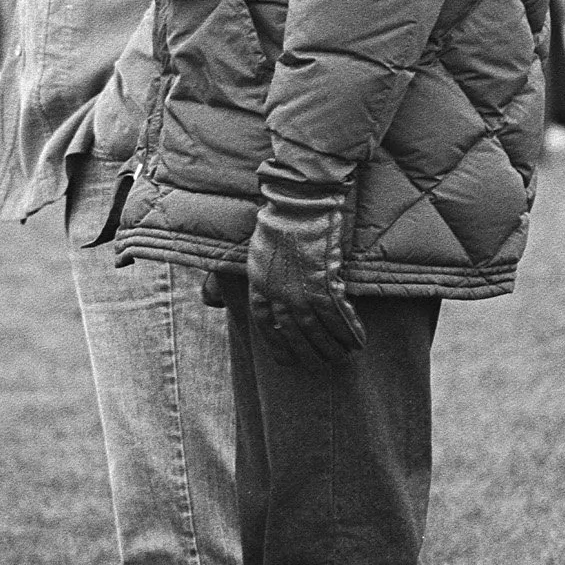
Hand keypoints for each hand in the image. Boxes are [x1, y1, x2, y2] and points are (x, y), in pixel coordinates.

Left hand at [247, 174, 364, 361]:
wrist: (299, 201)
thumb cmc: (278, 221)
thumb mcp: (252, 252)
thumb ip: (234, 278)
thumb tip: (206, 301)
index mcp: (257, 285)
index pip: (265, 325)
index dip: (279, 346)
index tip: (290, 360)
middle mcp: (276, 292)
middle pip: (294, 333)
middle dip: (311, 352)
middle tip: (325, 364)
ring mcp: (299, 288)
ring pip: (317, 328)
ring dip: (333, 346)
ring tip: (345, 357)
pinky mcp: (322, 280)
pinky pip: (337, 315)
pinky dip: (348, 329)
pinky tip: (357, 340)